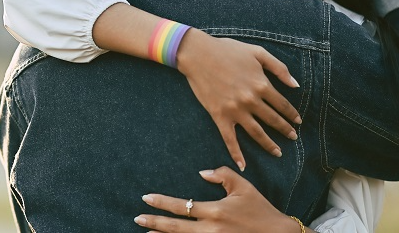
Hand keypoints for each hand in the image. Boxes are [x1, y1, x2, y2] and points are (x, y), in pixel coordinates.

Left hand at [134, 166, 304, 232]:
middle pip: (176, 228)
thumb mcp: (243, 187)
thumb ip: (222, 175)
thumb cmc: (261, 210)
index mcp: (216, 211)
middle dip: (154, 223)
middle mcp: (212, 230)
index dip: (162, 203)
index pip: (182, 206)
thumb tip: (202, 172)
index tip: (146, 198)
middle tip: (137, 219)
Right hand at [176, 29, 300, 169]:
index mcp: (261, 84)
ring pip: (257, 133)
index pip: (282, 104)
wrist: (198, 54)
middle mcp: (251, 100)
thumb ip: (279, 68)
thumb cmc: (228, 50)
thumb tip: (296, 85)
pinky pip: (230, 139)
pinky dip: (236, 153)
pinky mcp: (219, 116)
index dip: (292, 114)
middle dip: (285, 130)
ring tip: (278, 152)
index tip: (298, 121)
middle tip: (293, 138)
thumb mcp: (257, 53)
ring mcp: (235, 110)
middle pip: (273, 120)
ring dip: (269, 144)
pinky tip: (243, 165)